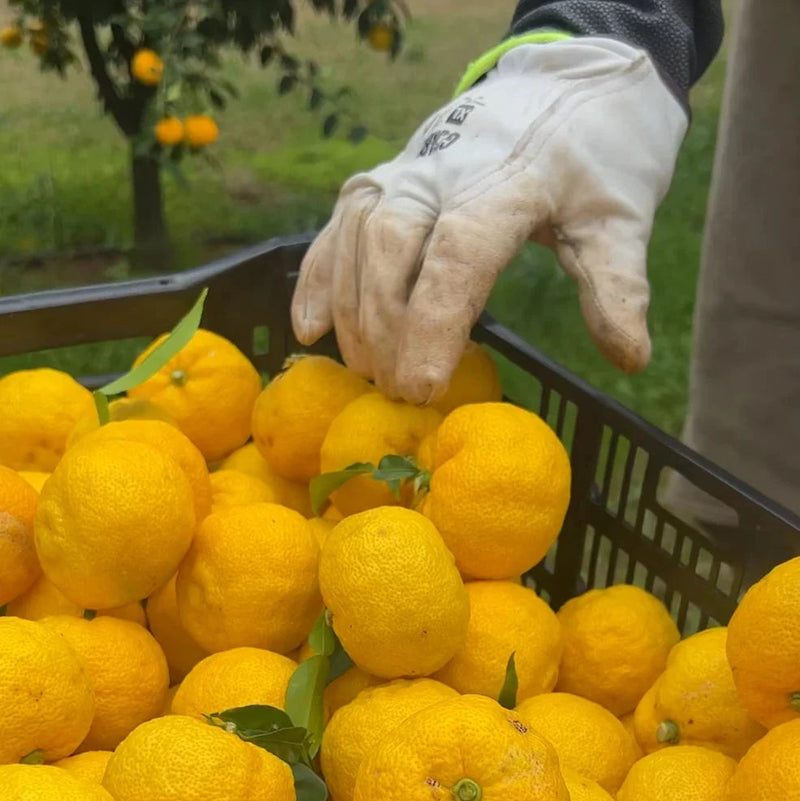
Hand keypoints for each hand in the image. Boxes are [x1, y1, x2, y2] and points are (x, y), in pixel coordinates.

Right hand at [291, 37, 686, 403]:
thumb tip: (628, 359)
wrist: (565, 86)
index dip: (434, 323)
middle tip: (400, 392)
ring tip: (366, 371)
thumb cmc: (596, 158)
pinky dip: (317, 275)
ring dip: (353, 311)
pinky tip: (309, 326)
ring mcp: (408, 167)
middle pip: (393, 245)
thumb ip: (616, 283)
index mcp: (510, 181)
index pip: (459, 254)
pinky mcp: (386, 175)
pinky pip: (339, 224)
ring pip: (359, 235)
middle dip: (386, 327)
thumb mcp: (622, 216)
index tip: (424, 388)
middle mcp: (445, 168)